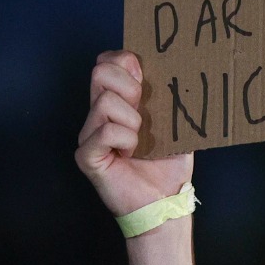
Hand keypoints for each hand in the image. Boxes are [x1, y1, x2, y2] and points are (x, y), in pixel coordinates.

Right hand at [76, 50, 193, 216]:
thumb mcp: (175, 124)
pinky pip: (104, 130)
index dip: (126, 62)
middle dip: (129, 87)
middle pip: (100, 71)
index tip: (146, 80)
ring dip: (133, 121)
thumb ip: (169, 97)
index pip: (107, 61)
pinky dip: (125, 139)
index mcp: (117, 102)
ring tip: (139, 142)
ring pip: (105, 102)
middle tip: (144, 112)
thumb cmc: (168, 166)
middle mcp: (98, 114)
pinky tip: (130, 154)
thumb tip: (177, 69)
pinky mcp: (87, 155)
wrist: (165, 203)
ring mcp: (89, 134)